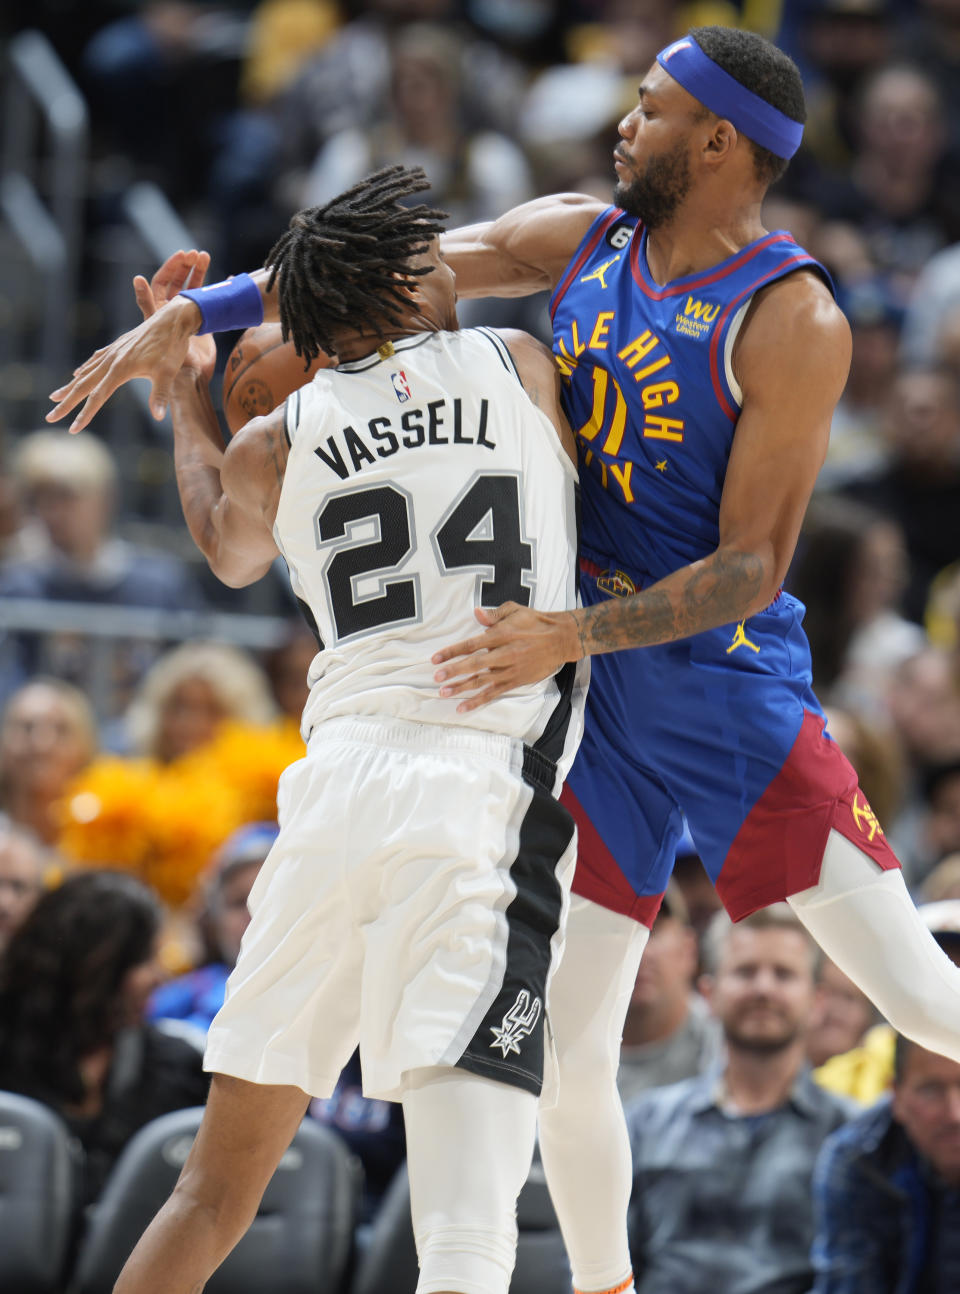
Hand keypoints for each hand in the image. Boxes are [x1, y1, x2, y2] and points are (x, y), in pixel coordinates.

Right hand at [47, 249, 207, 430]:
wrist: (173, 319)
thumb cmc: (173, 347)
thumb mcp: (169, 373)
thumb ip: (161, 395)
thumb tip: (158, 417)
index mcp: (121, 368)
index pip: (98, 396)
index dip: (85, 414)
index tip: (72, 428)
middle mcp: (112, 359)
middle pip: (84, 385)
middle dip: (67, 403)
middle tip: (50, 417)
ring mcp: (113, 351)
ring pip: (86, 372)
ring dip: (71, 386)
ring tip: (55, 397)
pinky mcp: (118, 346)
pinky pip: (96, 360)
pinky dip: (84, 369)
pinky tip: (77, 374)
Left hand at [133, 250, 215, 384]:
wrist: (190, 377)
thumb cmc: (170, 359)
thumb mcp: (156, 327)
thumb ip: (147, 303)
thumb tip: (138, 278)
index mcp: (158, 311)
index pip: (161, 282)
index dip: (170, 267)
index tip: (182, 255)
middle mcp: (172, 312)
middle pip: (177, 282)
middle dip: (185, 266)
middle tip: (196, 254)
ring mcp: (188, 317)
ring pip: (192, 288)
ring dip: (198, 272)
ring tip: (205, 256)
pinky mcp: (203, 324)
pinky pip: (208, 301)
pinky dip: (214, 289)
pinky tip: (224, 279)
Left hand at [432, 602, 581, 711]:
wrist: (562, 639)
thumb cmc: (536, 622)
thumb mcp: (515, 611)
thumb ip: (494, 615)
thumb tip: (475, 613)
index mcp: (502, 635)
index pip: (472, 644)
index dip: (453, 651)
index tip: (436, 658)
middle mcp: (505, 654)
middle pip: (475, 665)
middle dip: (454, 671)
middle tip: (437, 678)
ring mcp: (511, 670)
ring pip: (482, 681)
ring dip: (462, 688)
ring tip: (444, 693)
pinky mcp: (516, 681)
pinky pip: (494, 693)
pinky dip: (478, 701)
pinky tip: (463, 707)